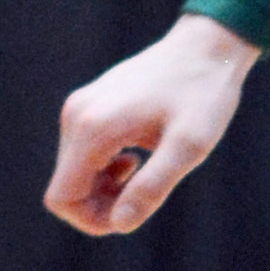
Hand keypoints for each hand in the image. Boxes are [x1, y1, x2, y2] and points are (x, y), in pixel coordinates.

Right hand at [46, 16, 257, 235]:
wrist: (207, 45)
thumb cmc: (203, 94)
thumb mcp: (189, 146)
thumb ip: (152, 187)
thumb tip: (120, 224)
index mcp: (93, 129)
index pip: (61, 197)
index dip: (91, 220)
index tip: (131, 215)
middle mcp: (76, 117)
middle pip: (66, 187)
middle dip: (101, 205)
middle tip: (148, 194)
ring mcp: (79, 108)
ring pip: (73, 172)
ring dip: (105, 187)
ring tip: (145, 173)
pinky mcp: (87, 104)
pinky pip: (81, 153)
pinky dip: (104, 168)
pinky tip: (137, 157)